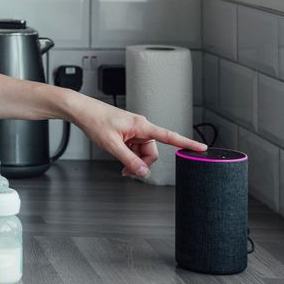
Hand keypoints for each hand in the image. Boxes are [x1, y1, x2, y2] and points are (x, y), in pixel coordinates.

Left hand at [71, 96, 207, 177]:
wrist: (82, 111)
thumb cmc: (95, 121)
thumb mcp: (112, 145)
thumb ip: (129, 160)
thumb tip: (144, 172)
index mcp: (141, 125)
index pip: (169, 136)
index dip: (187, 143)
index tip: (202, 148)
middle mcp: (141, 126)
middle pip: (152, 151)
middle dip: (142, 163)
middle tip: (126, 171)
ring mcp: (135, 130)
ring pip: (144, 152)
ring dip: (134, 160)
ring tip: (120, 164)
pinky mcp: (129, 132)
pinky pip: (135, 148)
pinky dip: (129, 155)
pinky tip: (119, 155)